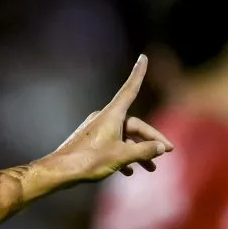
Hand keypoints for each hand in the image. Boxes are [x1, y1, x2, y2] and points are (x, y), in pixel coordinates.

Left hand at [53, 54, 173, 180]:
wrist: (60, 171)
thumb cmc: (89, 161)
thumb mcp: (121, 156)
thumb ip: (144, 151)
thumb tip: (160, 148)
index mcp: (112, 115)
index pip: (130, 89)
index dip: (139, 74)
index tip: (143, 57)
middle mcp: (105, 118)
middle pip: (134, 125)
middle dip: (151, 139)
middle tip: (168, 151)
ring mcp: (97, 130)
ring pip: (124, 137)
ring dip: (138, 151)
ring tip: (151, 168)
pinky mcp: (91, 142)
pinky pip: (112, 145)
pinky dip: (123, 155)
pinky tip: (129, 171)